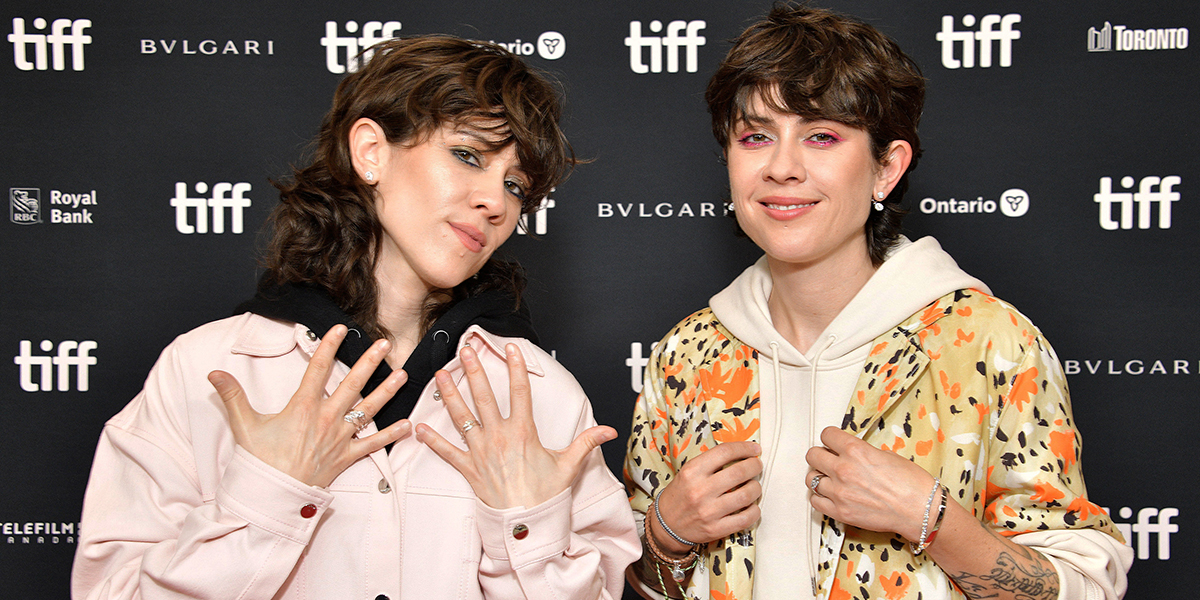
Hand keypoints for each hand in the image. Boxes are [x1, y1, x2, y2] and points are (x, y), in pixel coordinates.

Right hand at [208, 324, 412, 487]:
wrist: (272, 497)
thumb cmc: (259, 462)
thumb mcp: (244, 425)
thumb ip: (232, 395)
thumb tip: (214, 373)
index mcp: (303, 407)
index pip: (318, 369)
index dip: (329, 346)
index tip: (340, 328)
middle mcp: (326, 419)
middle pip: (352, 384)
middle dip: (370, 362)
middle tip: (385, 344)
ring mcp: (339, 438)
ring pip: (368, 410)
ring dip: (387, 391)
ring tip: (403, 374)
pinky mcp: (346, 458)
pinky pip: (372, 445)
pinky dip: (390, 435)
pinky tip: (407, 425)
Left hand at [415, 344, 616, 508]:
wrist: (526, 525)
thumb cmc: (546, 495)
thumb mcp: (569, 465)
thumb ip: (586, 442)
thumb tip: (609, 431)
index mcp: (523, 432)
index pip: (520, 392)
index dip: (516, 368)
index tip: (511, 349)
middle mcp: (499, 437)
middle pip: (484, 397)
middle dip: (474, 371)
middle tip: (465, 351)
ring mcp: (481, 452)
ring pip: (462, 417)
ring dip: (450, 394)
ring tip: (441, 374)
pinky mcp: (469, 469)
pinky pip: (447, 452)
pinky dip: (431, 441)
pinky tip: (417, 427)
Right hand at [652, 441, 761, 554]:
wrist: (666, 525)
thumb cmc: (681, 495)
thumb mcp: (688, 472)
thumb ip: (711, 463)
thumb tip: (742, 454)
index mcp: (692, 471)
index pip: (724, 452)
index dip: (744, 448)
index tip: (755, 449)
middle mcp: (700, 490)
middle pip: (739, 472)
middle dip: (754, 466)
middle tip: (757, 466)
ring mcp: (708, 512)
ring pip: (746, 495)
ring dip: (756, 488)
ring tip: (754, 486)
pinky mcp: (715, 529)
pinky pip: (745, 519)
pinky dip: (754, 511)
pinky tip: (752, 506)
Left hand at [804, 426, 935, 541]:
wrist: (921, 511)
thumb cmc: (912, 484)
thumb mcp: (886, 455)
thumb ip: (862, 452)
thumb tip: (849, 453)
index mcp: (856, 450)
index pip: (826, 435)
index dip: (830, 438)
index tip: (833, 443)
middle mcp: (844, 470)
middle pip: (812, 455)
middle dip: (820, 456)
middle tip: (829, 460)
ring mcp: (840, 492)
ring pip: (810, 479)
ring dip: (819, 477)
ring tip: (830, 480)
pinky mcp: (840, 512)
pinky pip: (815, 501)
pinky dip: (820, 498)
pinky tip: (831, 496)